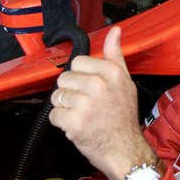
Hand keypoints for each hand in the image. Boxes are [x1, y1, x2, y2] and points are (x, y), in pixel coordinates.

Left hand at [49, 26, 155, 179]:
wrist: (125, 149)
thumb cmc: (124, 116)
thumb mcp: (125, 81)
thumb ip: (115, 55)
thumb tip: (115, 31)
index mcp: (111, 72)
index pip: (77, 62)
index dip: (81, 76)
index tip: (91, 87)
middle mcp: (98, 85)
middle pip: (64, 79)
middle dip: (71, 92)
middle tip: (87, 104)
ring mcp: (86, 104)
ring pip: (57, 97)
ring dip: (65, 108)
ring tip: (82, 115)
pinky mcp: (74, 121)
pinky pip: (54, 115)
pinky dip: (62, 123)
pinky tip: (77, 125)